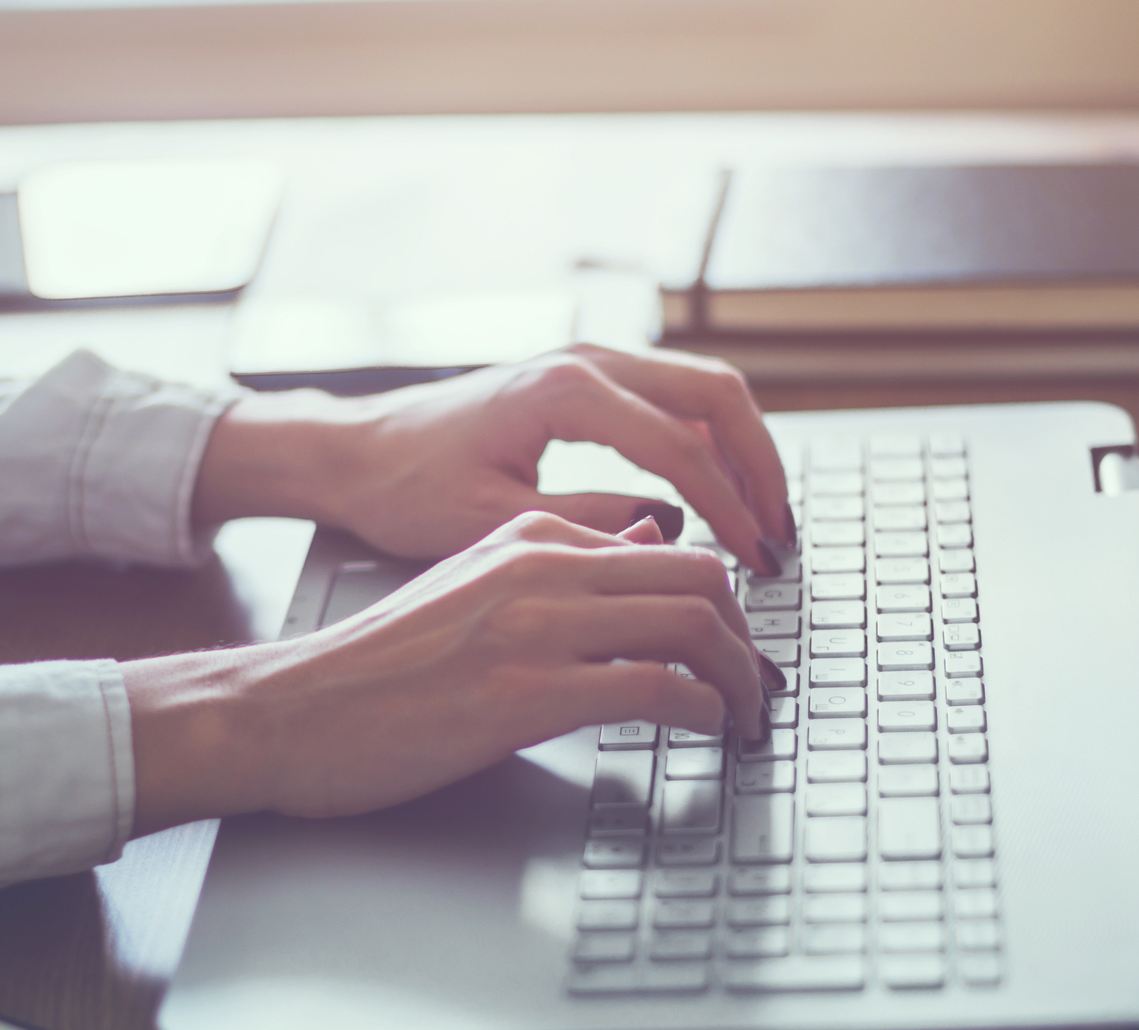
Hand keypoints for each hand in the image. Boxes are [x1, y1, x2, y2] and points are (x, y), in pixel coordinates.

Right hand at [122, 512, 765, 831]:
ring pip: (691, 625)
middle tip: (757, 686)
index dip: (725, 602)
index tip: (737, 647)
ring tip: (745, 718)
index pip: (670, 547)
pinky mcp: (525, 695)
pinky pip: (654, 688)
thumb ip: (558, 563)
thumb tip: (646, 542)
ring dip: (740, 679)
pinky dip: (701, 711)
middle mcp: (540, 567)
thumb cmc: (375, 665)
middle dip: (749, 638)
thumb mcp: (470, 584)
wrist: (289, 710)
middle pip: (700, 577)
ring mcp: (534, 628)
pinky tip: (703, 732)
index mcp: (529, 536)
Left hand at [192, 344, 795, 575]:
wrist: (358, 451)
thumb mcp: (493, 523)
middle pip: (718, 396)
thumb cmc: (406, 488)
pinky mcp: (589, 379)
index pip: (681, 447)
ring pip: (706, 390)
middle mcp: (587, 360)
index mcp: (565, 392)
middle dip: (761, 469)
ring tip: (765, 522)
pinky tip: (722, 497)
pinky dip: (714, 442)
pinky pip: (677, 399)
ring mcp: (591, 361)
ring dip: (745, 453)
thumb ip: (587, 526)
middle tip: (780, 537)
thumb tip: (668, 533)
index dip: (730, 508)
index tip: (756, 560)